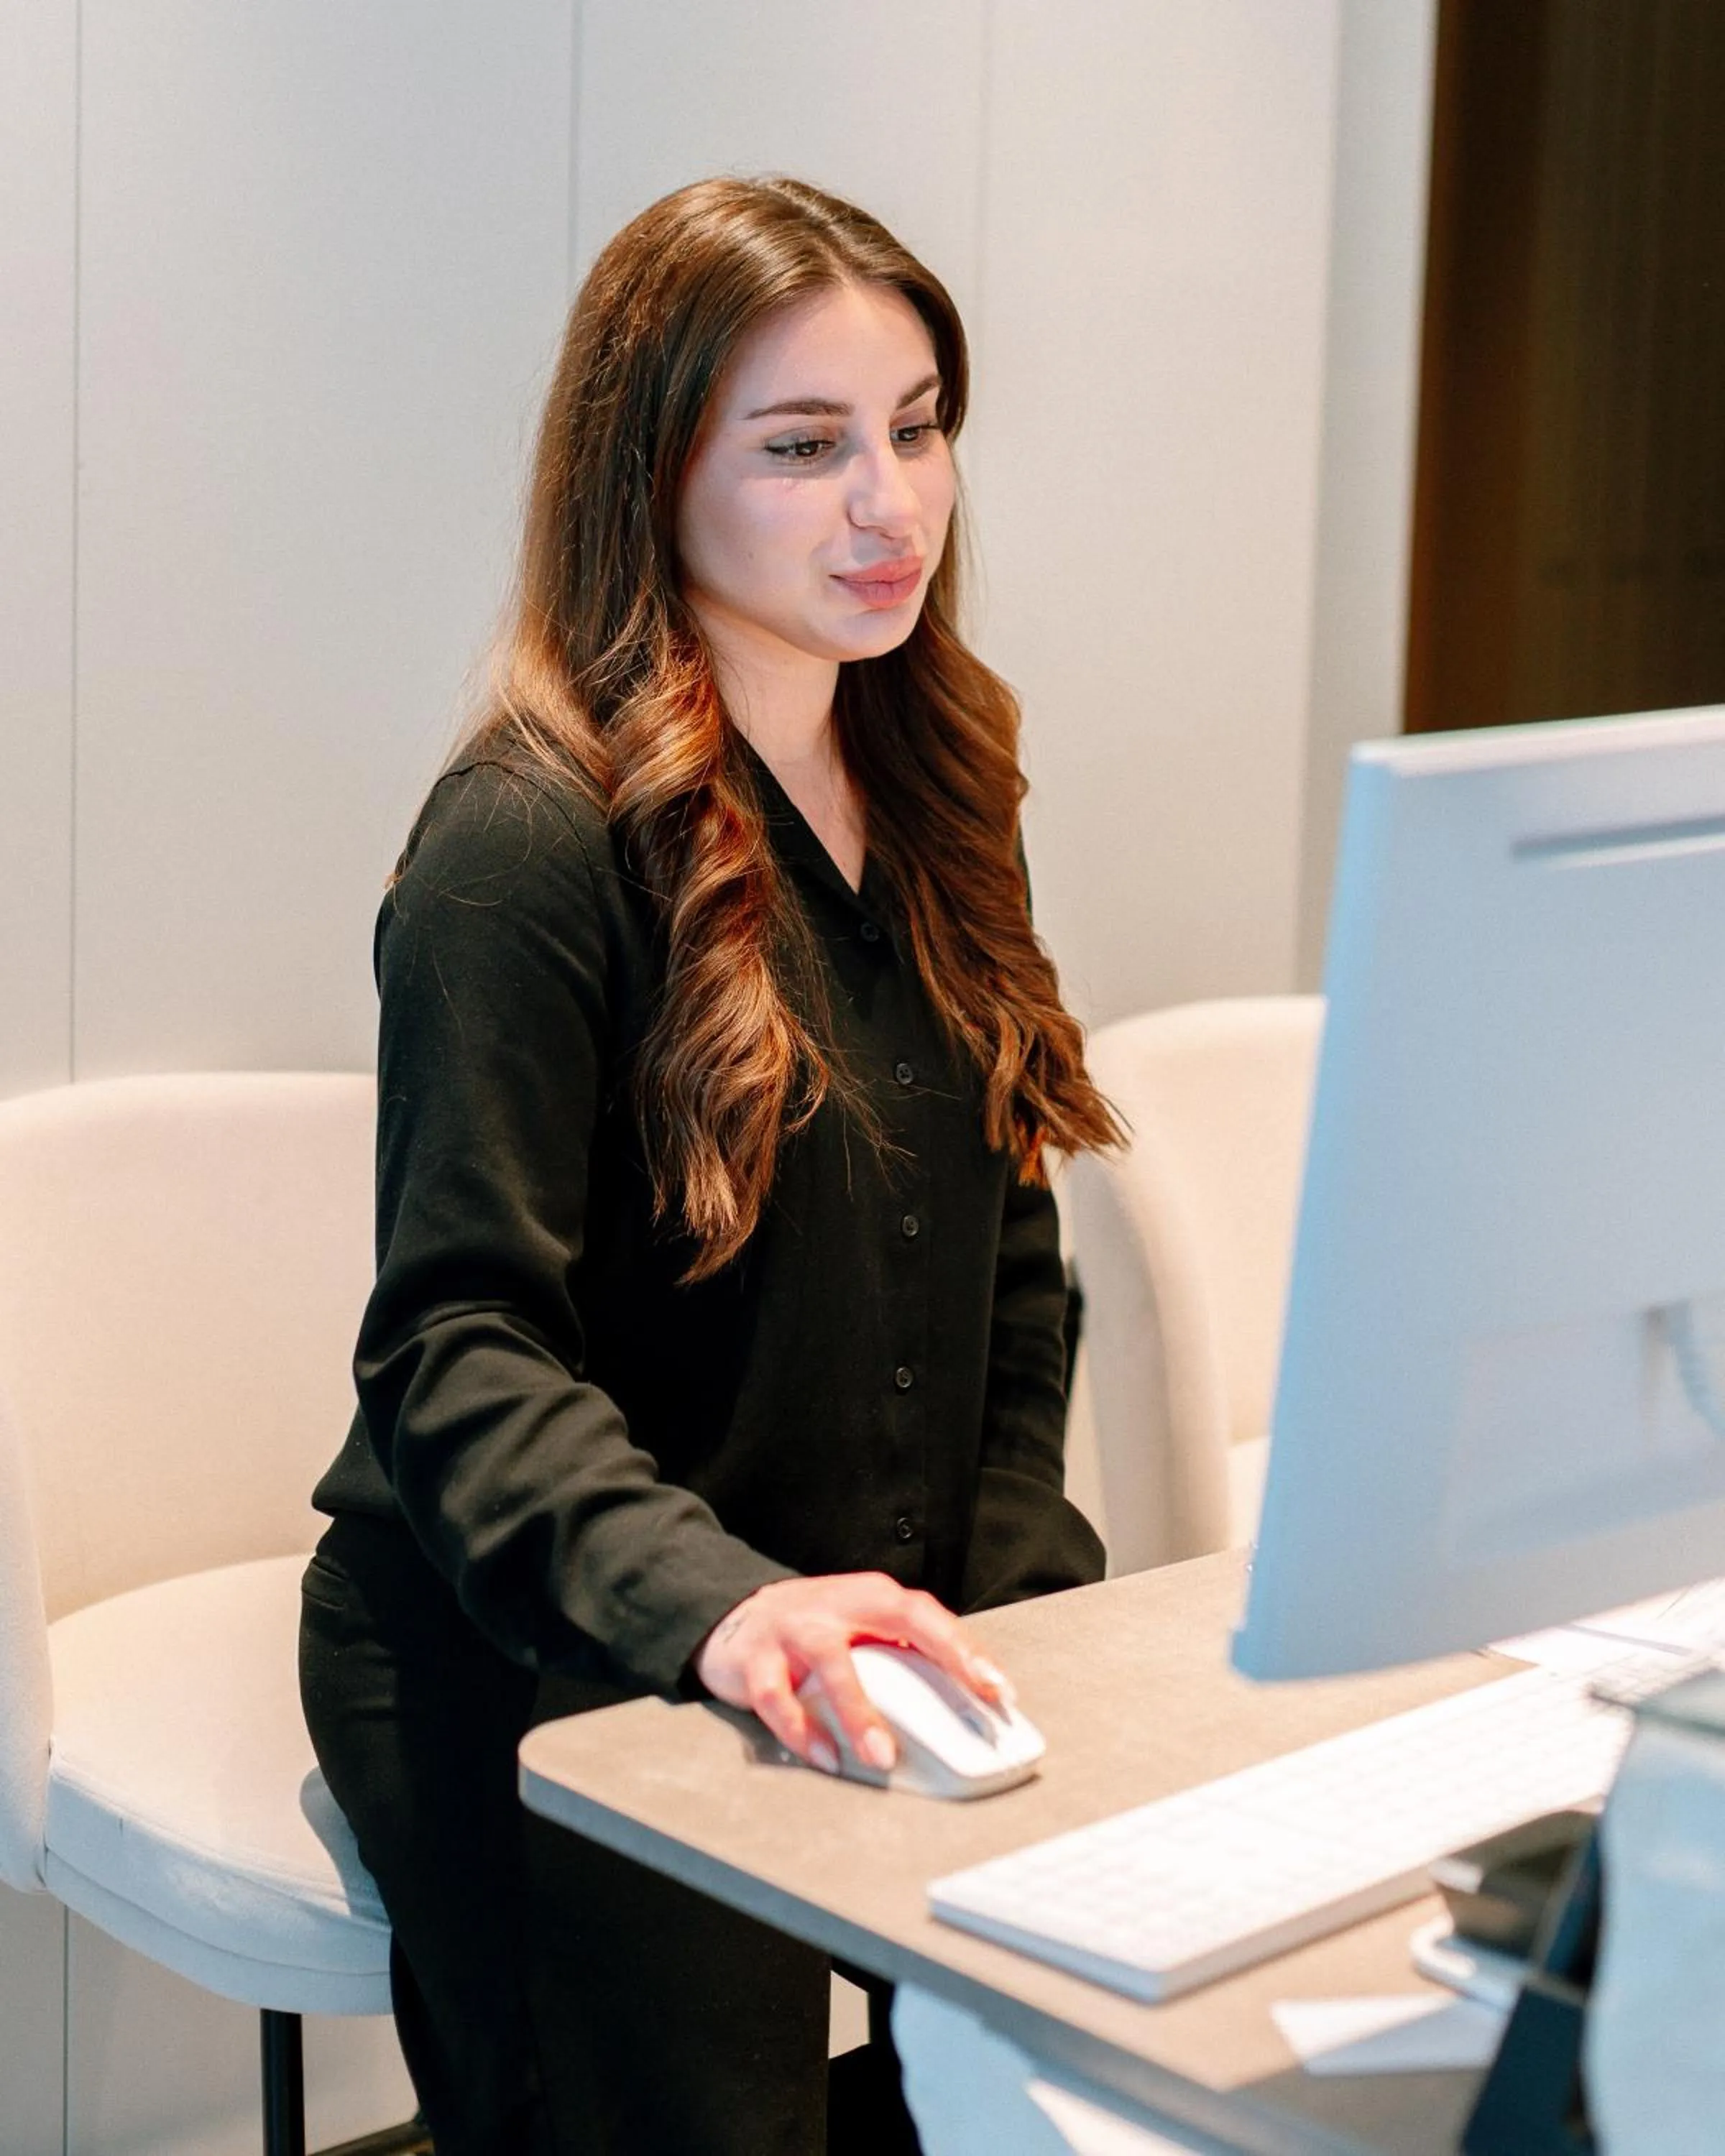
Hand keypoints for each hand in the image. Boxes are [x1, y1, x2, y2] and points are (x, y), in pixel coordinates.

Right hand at [692, 1572, 1014, 1774]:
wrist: (735, 1616)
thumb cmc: (813, 1630)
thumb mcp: (859, 1632)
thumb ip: (900, 1657)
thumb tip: (959, 1708)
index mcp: (871, 1597)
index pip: (929, 1615)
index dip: (967, 1649)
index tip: (1000, 1689)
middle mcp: (837, 1604)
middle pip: (898, 1618)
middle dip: (940, 1657)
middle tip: (971, 1704)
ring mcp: (795, 1627)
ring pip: (834, 1665)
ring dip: (859, 1713)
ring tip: (882, 1757)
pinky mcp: (756, 1659)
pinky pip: (779, 1698)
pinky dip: (801, 1731)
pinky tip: (825, 1756)